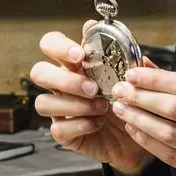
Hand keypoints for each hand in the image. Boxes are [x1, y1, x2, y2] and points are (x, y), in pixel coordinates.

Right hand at [29, 30, 154, 175]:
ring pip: (42, 102)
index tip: (80, 55)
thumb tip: (119, 41)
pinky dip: (80, 125)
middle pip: (38, 72)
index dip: (59, 46)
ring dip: (73, 104)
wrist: (137, 135)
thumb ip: (125, 58)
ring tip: (101, 107)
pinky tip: (97, 124)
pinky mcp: (64, 133)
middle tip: (92, 88)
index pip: (51, 44)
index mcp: (75, 64)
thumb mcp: (132, 77)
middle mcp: (62, 85)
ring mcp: (60, 110)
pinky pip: (58, 129)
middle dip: (64, 79)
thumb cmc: (129, 101)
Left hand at [110, 68, 175, 175]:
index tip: (133, 73)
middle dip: (143, 97)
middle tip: (120, 90)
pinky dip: (150, 143)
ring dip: (141, 120)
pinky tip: (136, 131)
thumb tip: (149, 66)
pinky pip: (174, 157)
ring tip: (122, 109)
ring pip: (172, 134)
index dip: (157, 79)